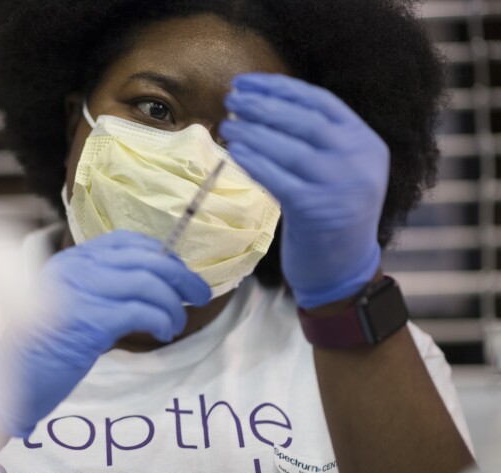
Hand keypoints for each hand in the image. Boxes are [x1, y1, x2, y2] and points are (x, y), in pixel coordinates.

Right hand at [0, 230, 211, 437]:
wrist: (13, 379)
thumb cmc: (44, 348)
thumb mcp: (72, 307)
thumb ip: (102, 290)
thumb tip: (153, 287)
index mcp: (72, 261)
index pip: (127, 241)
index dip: (161, 255)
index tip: (178, 276)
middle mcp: (76, 268)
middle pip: (146, 258)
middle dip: (181, 277)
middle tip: (199, 297)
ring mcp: (82, 291)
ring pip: (148, 283)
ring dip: (173, 305)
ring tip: (176, 324)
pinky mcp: (90, 320)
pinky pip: (142, 312)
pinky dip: (162, 321)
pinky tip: (163, 334)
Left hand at [220, 73, 387, 308]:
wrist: (343, 270)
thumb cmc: (328, 215)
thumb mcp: (337, 170)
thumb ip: (316, 140)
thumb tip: (261, 104)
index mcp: (366, 143)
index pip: (322, 102)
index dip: (280, 88)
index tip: (247, 82)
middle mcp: (360, 160)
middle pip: (305, 121)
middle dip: (263, 106)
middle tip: (231, 98)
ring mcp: (342, 186)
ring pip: (291, 148)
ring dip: (253, 132)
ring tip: (226, 124)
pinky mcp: (318, 211)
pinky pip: (279, 178)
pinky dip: (254, 162)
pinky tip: (234, 152)